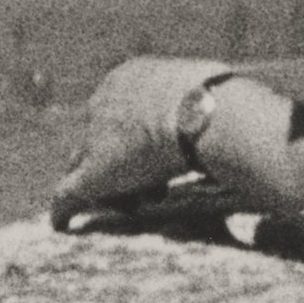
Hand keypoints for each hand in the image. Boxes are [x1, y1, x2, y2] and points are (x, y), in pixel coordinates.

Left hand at [51, 57, 229, 225]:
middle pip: (99, 137)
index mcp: (129, 77)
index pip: (121, 110)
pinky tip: (62, 226)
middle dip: (121, 160)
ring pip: (86, 165)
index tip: (162, 155)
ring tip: (134, 206)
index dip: (139, 136)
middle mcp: (103, 102)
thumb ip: (205, 102)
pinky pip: (66, 196)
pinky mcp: (92, 174)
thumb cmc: (221, 100)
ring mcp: (94, 138)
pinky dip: (64, 211)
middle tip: (152, 184)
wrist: (205, 114)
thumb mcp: (210, 89)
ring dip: (108, 187)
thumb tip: (240, 108)